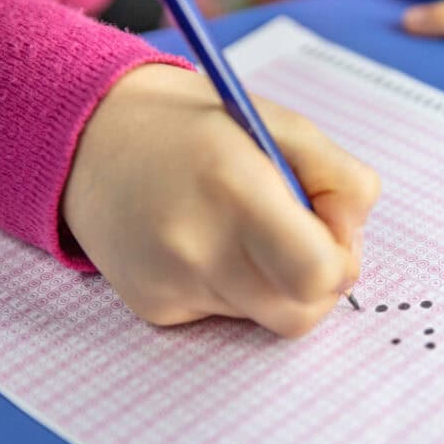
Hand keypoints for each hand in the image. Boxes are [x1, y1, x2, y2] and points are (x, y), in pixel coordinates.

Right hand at [62, 64, 380, 336]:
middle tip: (302, 239)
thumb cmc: (199, 127)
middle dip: (317, 282)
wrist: (92, 139)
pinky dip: (235, 288)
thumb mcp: (283, 126)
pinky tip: (207, 243)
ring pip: (265, 317)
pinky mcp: (153, 308)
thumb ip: (341, 178)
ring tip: (245, 231)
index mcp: (236, 188)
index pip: (318, 274)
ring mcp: (170, 284)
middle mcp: (197, 246)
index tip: (332, 233)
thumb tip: (350, 238)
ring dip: (276, 284)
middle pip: (300, 314)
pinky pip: (224, 316)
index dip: (341, 261)